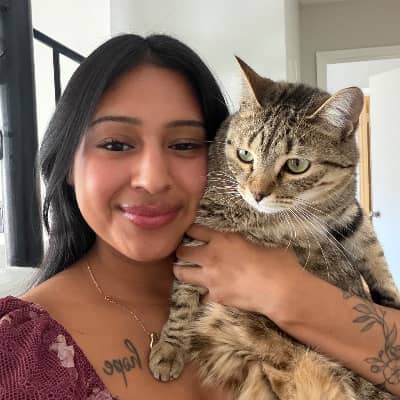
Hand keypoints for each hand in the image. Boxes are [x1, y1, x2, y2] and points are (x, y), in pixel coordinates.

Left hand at [173, 224, 305, 317]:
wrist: (280, 290)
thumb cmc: (277, 262)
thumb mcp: (258, 244)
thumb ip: (243, 244)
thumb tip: (244, 248)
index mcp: (222, 240)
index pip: (195, 230)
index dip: (190, 231)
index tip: (190, 234)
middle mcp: (211, 257)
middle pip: (182, 252)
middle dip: (181, 252)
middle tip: (185, 255)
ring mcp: (210, 278)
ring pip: (181, 273)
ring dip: (182, 271)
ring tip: (184, 272)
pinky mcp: (215, 297)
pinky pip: (201, 295)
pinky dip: (204, 294)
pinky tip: (210, 293)